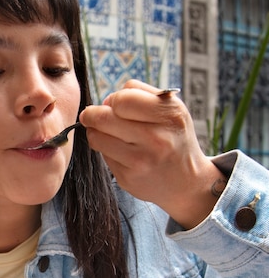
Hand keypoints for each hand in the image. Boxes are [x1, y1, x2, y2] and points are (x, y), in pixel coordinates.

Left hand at [79, 80, 224, 228]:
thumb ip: (140, 94)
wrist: (187, 182)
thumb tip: (106, 100)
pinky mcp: (127, 178)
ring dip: (95, 132)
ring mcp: (141, 161)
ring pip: (97, 137)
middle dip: (92, 114)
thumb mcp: (171, 109)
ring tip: (106, 133)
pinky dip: (106, 151)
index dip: (112, 99)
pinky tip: (120, 151)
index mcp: (170, 115)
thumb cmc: (174, 138)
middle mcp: (157, 139)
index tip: (112, 104)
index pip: (122, 100)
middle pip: (104, 118)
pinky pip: (103, 156)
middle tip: (91, 115)